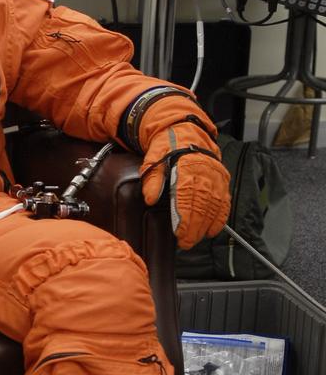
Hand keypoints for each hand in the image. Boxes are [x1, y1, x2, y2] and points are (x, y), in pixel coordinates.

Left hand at [139, 117, 229, 250]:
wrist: (186, 132)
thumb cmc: (168, 147)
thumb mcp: (153, 159)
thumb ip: (152, 179)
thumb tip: (149, 199)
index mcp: (186, 167)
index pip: (187, 198)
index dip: (184, 219)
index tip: (180, 234)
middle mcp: (204, 172)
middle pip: (202, 205)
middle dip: (194, 227)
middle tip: (186, 243)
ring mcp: (216, 176)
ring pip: (214, 205)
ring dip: (206, 226)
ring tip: (197, 239)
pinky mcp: (222, 180)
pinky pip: (224, 201)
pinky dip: (220, 218)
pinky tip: (213, 230)